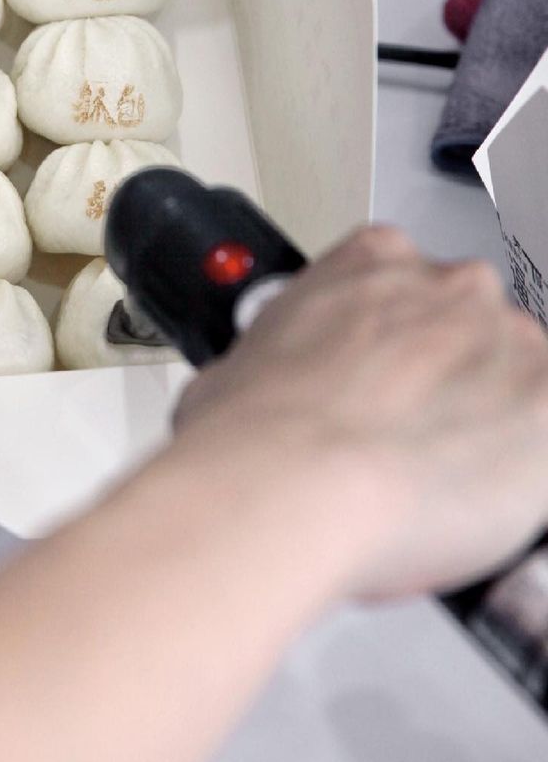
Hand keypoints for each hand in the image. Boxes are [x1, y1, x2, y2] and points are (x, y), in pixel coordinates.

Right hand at [171, 226, 547, 600]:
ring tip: (431, 482)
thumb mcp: (242, 359)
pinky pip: (543, 437)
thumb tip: (277, 388)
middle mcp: (451, 287)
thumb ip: (289, 354)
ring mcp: (508, 344)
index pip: (408, 285)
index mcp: (375, 259)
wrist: (291, 479)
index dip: (394, 342)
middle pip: (469, 329)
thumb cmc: (258, 427)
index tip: (381, 377)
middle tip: (402, 436)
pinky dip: (521, 472)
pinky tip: (472, 502)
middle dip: (443, 380)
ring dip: (485, 425)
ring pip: (516, 383)